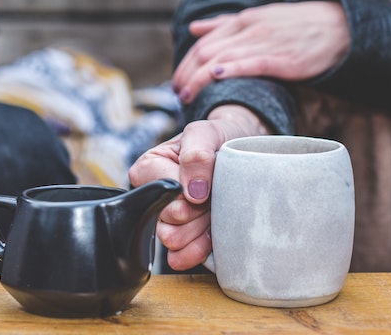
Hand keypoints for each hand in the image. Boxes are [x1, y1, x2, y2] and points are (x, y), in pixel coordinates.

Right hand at [129, 105, 269, 269]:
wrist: (242, 152)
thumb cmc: (219, 138)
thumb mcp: (207, 132)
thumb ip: (196, 154)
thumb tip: (193, 191)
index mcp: (148, 168)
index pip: (162, 194)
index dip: (189, 193)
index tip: (207, 183)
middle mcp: (152, 197)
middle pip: (168, 221)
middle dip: (198, 212)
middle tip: (214, 196)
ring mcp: (167, 220)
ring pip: (174, 241)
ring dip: (200, 229)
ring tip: (214, 211)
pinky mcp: (182, 239)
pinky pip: (181, 257)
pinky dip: (199, 250)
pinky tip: (213, 236)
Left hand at [173, 1, 348, 102]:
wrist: (339, 27)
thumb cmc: (296, 25)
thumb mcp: (258, 17)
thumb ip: (224, 24)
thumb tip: (193, 29)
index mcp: (243, 20)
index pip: (203, 42)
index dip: (185, 64)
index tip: (177, 82)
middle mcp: (250, 29)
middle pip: (206, 51)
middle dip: (186, 74)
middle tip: (177, 94)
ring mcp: (266, 43)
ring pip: (222, 58)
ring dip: (199, 79)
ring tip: (188, 97)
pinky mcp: (284, 59)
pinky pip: (251, 63)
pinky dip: (231, 69)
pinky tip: (215, 77)